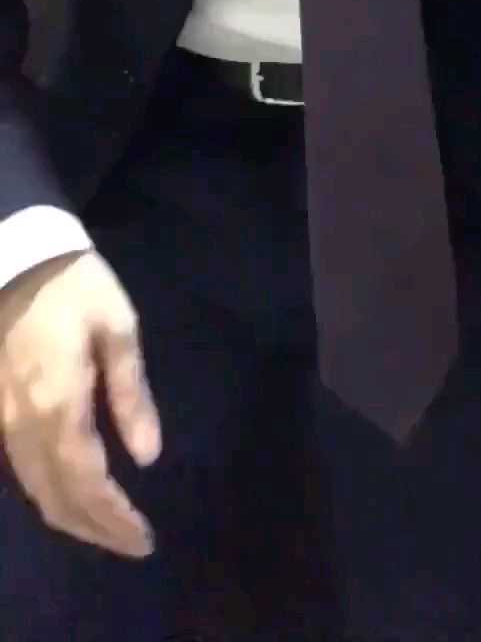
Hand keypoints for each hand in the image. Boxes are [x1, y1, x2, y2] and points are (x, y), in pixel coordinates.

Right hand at [0, 251, 160, 557]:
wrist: (16, 256)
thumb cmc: (75, 287)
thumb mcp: (118, 330)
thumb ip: (131, 395)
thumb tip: (147, 456)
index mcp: (60, 407)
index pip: (87, 485)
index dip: (114, 520)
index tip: (145, 539)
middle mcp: (25, 426)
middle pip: (56, 499)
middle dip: (95, 530)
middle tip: (133, 543)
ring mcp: (4, 421)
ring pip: (34, 490)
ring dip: (71, 517)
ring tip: (109, 528)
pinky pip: (21, 470)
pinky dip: (50, 494)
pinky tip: (73, 494)